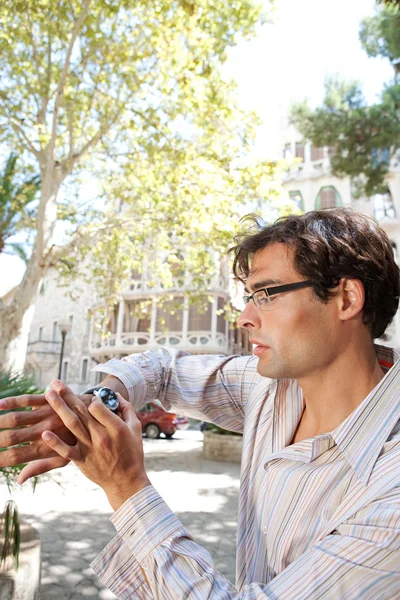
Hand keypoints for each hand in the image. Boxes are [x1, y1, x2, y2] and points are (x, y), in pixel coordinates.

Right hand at [0, 392, 93, 483]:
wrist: (96, 415)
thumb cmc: (79, 440)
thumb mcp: (63, 458)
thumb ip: (40, 467)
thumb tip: (19, 479)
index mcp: (47, 448)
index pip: (16, 457)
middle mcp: (45, 431)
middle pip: (11, 438)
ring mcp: (47, 415)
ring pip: (16, 418)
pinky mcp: (49, 400)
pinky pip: (28, 400)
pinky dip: (11, 401)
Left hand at [41, 380, 150, 509]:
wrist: (126, 481)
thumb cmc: (132, 453)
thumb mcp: (135, 428)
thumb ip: (126, 409)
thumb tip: (116, 395)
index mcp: (115, 427)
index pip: (98, 407)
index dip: (93, 399)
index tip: (92, 398)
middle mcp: (101, 436)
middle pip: (81, 411)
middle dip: (67, 395)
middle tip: (54, 383)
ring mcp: (89, 448)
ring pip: (71, 424)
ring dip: (58, 408)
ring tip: (48, 395)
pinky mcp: (81, 460)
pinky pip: (66, 451)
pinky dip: (55, 443)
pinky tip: (45, 433)